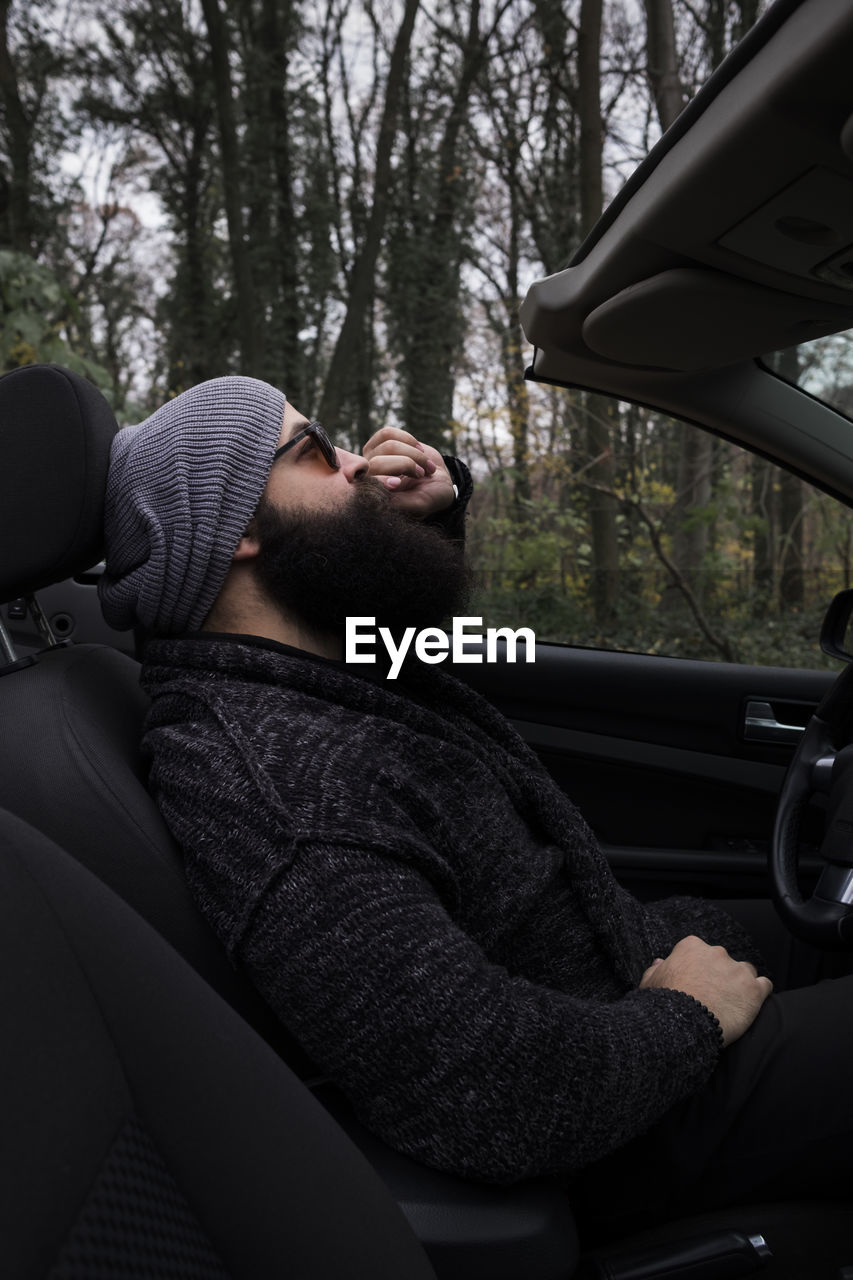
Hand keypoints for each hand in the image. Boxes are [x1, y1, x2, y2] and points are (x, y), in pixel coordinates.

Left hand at [362, 427, 454, 519]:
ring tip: (423, 464)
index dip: (383, 481)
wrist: (440, 479)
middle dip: (407, 465)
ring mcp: (372, 457)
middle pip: (378, 462)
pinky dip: (408, 439)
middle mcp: (369, 477)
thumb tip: (386, 492)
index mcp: (376, 496)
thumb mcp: (420, 503)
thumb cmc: (431, 496)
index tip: (398, 483)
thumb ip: (402, 502)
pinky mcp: (379, 443)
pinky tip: (419, 450)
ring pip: (388, 445)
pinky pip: (387, 433)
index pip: (369, 483)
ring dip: (412, 453)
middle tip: (422, 474)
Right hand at [639, 935, 771, 1046]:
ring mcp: (737, 970)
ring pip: (745, 971)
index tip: (695, 981)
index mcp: (691, 947)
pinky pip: (764, 985)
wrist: (684, 1023)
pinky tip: (751, 1004)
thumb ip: (655, 969)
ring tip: (733, 1001)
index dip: (697, 967)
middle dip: (720, 974)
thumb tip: (659, 961)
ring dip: (741, 982)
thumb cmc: (664, 1002)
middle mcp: (717, 953)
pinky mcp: (753, 990)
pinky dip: (760, 993)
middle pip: (723, 960)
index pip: (698, 951)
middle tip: (713, 995)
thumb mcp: (650, 982)